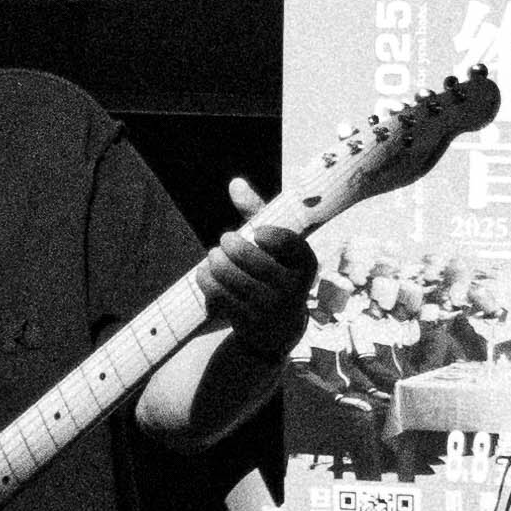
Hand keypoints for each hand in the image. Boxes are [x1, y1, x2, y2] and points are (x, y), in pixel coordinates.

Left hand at [202, 179, 316, 362]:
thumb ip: (257, 213)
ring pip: (235, 280)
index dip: (272, 236)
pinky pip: (222, 297)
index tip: (256, 232)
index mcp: (306, 263)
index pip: (292, 245)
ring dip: (217, 264)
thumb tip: (235, 183)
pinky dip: (208, 282)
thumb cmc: (273, 272)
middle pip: (256, 262)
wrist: (275, 327)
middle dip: (234, 247)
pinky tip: (204, 272)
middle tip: (224, 239)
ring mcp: (270, 308)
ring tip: (212, 256)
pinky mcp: (248, 321)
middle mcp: (293, 287)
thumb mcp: (274, 246)